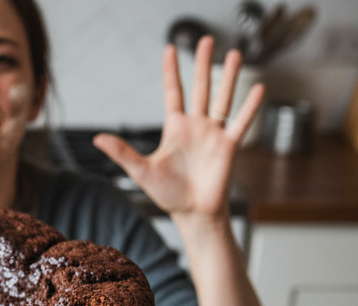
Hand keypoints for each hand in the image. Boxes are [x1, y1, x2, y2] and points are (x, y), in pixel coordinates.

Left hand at [92, 36, 262, 221]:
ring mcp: (214, 134)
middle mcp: (196, 126)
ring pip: (222, 99)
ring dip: (228, 77)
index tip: (169, 48)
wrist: (192, 214)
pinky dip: (250, 107)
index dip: (171, 71)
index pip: (174, 93)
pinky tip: (259, 88)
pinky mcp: (228, 146)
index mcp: (175, 129)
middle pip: (201, 88)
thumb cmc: (168, 195)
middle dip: (203, 64)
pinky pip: (241, 122)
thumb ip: (122, 152)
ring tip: (234, 54)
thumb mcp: (141, 171)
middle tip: (206, 39)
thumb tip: (97, 139)